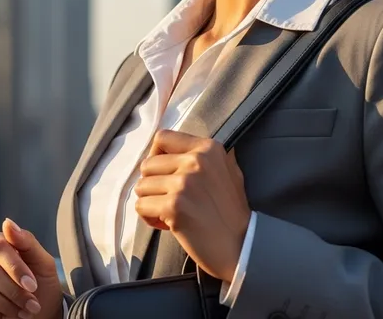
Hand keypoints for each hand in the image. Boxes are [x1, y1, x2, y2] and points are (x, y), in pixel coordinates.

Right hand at [0, 218, 63, 318]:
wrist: (37, 313)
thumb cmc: (39, 284)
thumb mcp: (42, 262)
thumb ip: (26, 241)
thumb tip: (7, 222)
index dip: (16, 268)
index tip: (32, 286)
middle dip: (13, 291)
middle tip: (31, 304)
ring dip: (5, 305)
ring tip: (22, 312)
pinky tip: (3, 317)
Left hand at [134, 130, 251, 282]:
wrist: (241, 245)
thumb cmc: (233, 211)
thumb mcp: (228, 170)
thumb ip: (207, 156)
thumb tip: (182, 147)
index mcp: (208, 148)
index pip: (162, 138)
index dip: (156, 156)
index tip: (163, 173)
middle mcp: (195, 160)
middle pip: (148, 164)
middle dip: (152, 184)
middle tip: (168, 198)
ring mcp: (184, 182)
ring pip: (141, 186)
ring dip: (150, 201)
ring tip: (168, 213)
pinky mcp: (173, 206)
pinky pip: (141, 206)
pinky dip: (149, 217)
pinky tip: (166, 224)